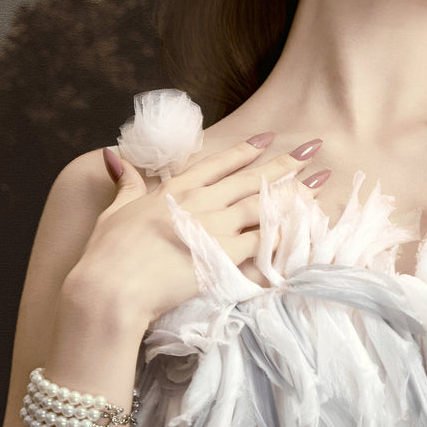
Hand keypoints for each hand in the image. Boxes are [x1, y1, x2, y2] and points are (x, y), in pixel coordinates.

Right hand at [71, 133, 327, 327]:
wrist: (113, 288)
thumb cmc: (107, 254)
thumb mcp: (114, 210)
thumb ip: (126, 183)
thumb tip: (114, 155)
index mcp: (175, 190)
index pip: (218, 163)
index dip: (246, 150)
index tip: (269, 138)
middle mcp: (200, 203)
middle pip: (251, 180)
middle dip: (285, 164)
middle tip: (312, 151)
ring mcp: (215, 229)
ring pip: (264, 208)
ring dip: (294, 196)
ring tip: (319, 186)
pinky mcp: (225, 258)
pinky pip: (264, 245)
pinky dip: (285, 237)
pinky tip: (306, 229)